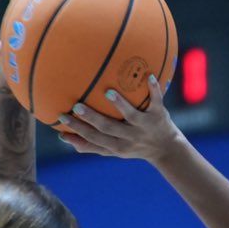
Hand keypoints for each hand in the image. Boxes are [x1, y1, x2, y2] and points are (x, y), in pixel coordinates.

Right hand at [53, 78, 182, 161]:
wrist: (166, 148)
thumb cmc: (133, 145)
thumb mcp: (112, 150)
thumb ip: (89, 145)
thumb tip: (62, 137)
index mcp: (117, 146)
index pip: (93, 138)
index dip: (78, 129)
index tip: (61, 116)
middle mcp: (130, 137)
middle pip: (108, 128)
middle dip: (92, 118)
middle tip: (77, 105)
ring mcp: (145, 126)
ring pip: (132, 116)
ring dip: (121, 105)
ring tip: (108, 92)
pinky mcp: (159, 115)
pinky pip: (157, 102)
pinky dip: (155, 90)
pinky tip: (150, 77)